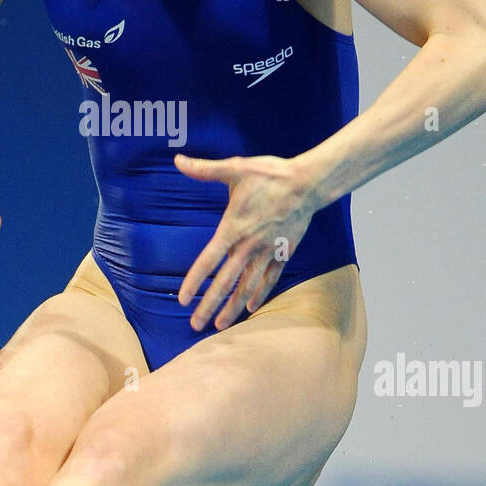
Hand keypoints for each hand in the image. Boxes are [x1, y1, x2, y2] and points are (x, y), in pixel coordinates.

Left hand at [173, 153, 316, 330]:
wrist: (307, 183)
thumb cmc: (270, 175)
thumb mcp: (235, 168)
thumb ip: (204, 169)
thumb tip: (178, 160)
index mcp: (233, 229)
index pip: (208, 262)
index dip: (194, 282)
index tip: (182, 300)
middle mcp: (249, 246)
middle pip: (225, 283)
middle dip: (210, 306)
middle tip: (195, 326)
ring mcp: (267, 252)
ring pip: (247, 286)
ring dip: (233, 307)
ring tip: (220, 326)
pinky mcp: (283, 252)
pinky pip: (270, 279)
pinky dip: (259, 294)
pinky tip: (251, 308)